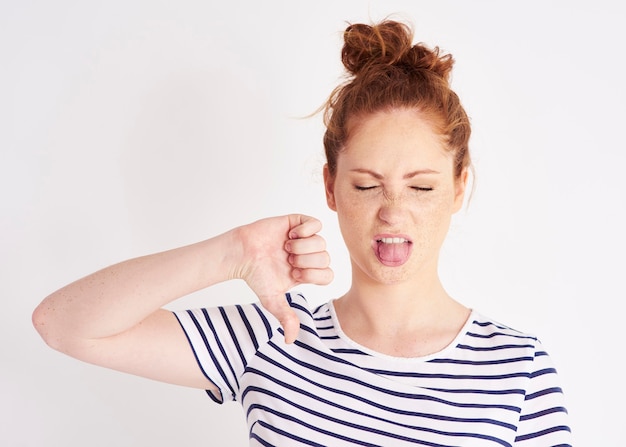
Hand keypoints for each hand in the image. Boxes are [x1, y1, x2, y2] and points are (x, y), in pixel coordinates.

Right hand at [234, 214, 332, 342]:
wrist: (242, 254)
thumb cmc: (256, 276)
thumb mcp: (273, 300)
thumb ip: (286, 317)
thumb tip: (290, 340)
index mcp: (308, 273)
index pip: (328, 275)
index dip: (315, 275)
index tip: (295, 275)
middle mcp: (309, 256)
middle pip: (326, 258)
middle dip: (306, 261)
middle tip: (288, 261)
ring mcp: (305, 238)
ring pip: (322, 242)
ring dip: (303, 247)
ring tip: (286, 248)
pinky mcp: (298, 222)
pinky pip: (316, 223)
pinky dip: (305, 231)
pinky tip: (290, 235)